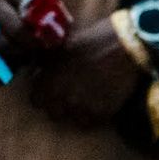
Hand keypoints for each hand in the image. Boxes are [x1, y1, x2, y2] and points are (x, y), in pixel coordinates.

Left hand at [31, 12, 143, 127]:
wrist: (123, 45)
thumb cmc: (88, 38)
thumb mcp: (58, 44)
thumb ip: (43, 59)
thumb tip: (35, 64)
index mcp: (48, 81)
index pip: (36, 100)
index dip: (43, 96)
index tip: (50, 90)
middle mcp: (61, 98)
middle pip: (54, 114)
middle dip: (59, 106)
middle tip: (69, 96)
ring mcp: (82, 107)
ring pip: (75, 120)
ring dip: (79, 112)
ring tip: (87, 100)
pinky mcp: (103, 112)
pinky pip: (95, 121)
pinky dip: (97, 114)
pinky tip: (101, 101)